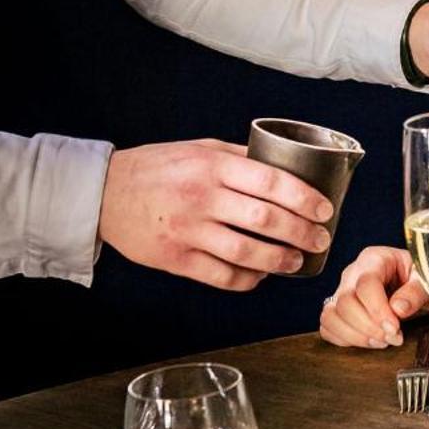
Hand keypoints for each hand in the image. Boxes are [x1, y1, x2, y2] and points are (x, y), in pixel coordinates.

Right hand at [98, 140, 332, 289]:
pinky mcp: (176, 259)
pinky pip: (221, 275)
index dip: (304, 198)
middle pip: (265, 220)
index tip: (324, 210)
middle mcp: (202, 198)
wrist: (104, 193)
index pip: (271, 182)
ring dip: (280, 261)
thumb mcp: (199, 149)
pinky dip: (247, 278)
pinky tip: (261, 274)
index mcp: (212, 166)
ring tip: (296, 261)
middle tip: (320, 240)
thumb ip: (240, 158)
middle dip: (302, 233)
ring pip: (247, 253)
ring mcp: (188, 231)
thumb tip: (285, 167)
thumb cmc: (157, 167)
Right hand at [319, 245, 428, 347]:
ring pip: (331, 316)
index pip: (366, 284)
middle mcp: (353, 273)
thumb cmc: (418, 279)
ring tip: (381, 341)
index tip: (394, 327)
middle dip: (369, 327)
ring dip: (356, 336)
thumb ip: (415, 292)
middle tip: (393, 337)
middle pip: (345, 302)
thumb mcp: (425, 280)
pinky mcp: (338, 309)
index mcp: (375, 259)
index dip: (378, 309)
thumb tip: (398, 308)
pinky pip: (328, 327)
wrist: (414, 285)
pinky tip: (368, 340)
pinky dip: (344, 339)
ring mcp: (342, 292)